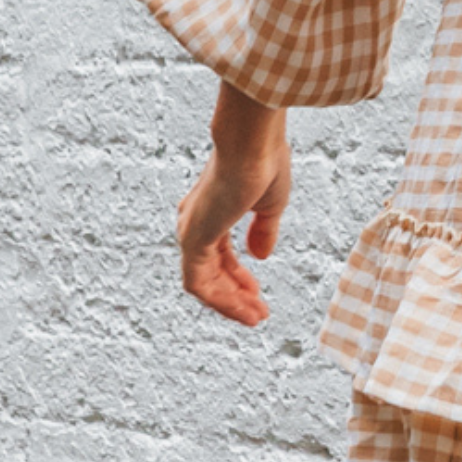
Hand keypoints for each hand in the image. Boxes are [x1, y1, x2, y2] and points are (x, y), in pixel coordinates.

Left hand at [176, 83, 290, 327]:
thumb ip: (263, 231)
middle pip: (211, 271)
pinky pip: (199, 284)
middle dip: (235, 294)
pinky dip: (221, 300)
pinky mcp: (193, 240)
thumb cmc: (264, 161)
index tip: (257, 292)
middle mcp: (196, 222)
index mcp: (212, 210)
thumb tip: (261, 255)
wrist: (253, 143)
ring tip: (255, 318)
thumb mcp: (270, 204)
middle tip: (259, 312)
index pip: (220, 254)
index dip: (239, 276)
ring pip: (202, 283)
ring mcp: (191, 231)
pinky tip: (244, 308)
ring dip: (229, 303)